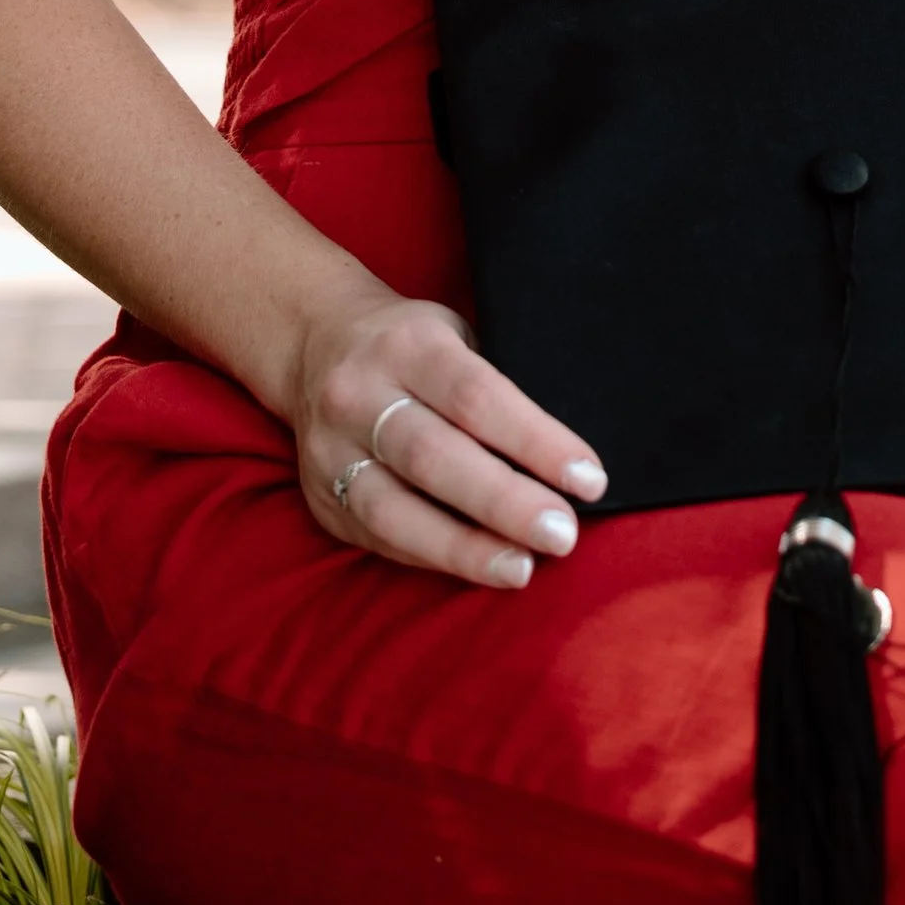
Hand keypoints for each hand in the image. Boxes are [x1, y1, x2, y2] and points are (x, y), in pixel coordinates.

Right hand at [286, 286, 607, 587]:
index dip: (536, 442)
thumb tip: (564, 461)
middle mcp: (359, 395)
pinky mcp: (321, 498)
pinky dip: (434, 556)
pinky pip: (380, 538)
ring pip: (396, 511)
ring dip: (465, 548)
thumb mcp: (456, 336)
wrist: (316, 343)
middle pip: (435, 458)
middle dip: (505, 503)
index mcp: (408, 345)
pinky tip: (478, 566)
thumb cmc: (415, 346)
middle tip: (562, 534)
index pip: (477, 397)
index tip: (588, 478)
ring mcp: (332, 450)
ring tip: (521, 567)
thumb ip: (497, 387)